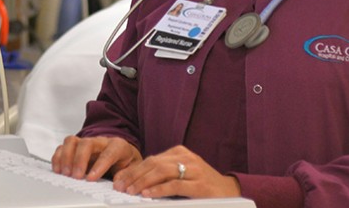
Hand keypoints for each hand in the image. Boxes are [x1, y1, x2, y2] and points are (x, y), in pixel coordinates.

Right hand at [51, 135, 141, 180]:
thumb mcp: (133, 169)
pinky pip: (63, 146)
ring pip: (73, 141)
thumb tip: (119, 182)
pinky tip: (58, 170)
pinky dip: (58, 157)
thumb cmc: (126, 162)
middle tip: (76, 176)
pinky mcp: (76, 147)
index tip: (91, 178)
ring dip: (66, 157)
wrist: (122, 154)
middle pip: (87, 143)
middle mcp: (100, 142)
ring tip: (65, 173)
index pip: (109, 152)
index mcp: (118, 146)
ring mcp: (86, 143)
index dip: (100, 165)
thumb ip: (127, 174)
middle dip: (80, 160)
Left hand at [112, 145, 240, 198]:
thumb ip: (164, 174)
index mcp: (180, 152)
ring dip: (143, 182)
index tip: (119, 180)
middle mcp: (186, 157)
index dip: (133, 170)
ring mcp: (194, 169)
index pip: (151, 159)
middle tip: (120, 187)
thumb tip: (136, 182)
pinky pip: (175, 185)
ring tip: (130, 191)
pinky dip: (159, 190)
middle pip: (154, 163)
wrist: (230, 192)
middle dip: (134, 176)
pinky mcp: (199, 184)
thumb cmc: (202, 184)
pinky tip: (148, 195)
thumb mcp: (182, 174)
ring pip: (162, 171)